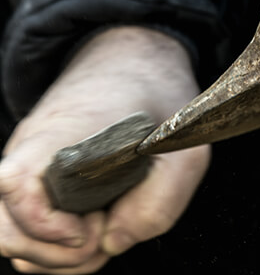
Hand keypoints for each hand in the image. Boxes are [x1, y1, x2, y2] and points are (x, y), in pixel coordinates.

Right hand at [0, 27, 209, 272]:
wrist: (133, 62)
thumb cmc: (157, 98)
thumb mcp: (184, 143)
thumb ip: (162, 198)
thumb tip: (115, 242)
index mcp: (60, 137)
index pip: (16, 187)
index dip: (45, 224)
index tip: (91, 229)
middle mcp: (30, 155)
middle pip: (2, 230)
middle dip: (53, 253)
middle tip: (104, 231)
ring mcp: (27, 170)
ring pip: (10, 238)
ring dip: (54, 255)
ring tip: (102, 231)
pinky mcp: (36, 183)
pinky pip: (27, 230)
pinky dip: (55, 247)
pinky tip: (96, 229)